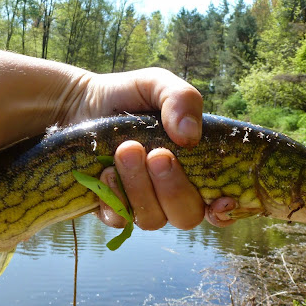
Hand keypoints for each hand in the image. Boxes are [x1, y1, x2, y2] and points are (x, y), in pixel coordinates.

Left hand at [75, 68, 235, 229]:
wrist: (79, 103)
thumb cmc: (128, 96)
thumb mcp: (158, 84)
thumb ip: (182, 99)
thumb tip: (190, 136)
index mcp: (197, 168)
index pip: (222, 204)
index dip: (226, 209)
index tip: (219, 199)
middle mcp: (173, 193)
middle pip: (187, 216)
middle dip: (173, 188)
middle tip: (156, 154)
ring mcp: (143, 205)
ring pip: (153, 219)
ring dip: (140, 187)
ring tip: (124, 150)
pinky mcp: (113, 210)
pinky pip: (120, 220)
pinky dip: (114, 198)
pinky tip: (105, 171)